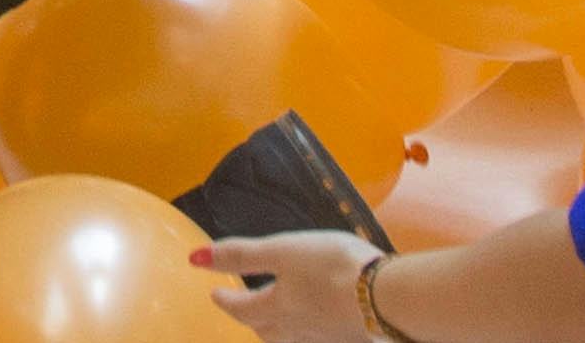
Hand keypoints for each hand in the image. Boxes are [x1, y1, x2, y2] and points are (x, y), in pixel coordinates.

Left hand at [188, 234, 378, 337]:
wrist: (389, 298)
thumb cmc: (333, 268)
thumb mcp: (282, 251)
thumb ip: (242, 255)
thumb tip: (195, 259)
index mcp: (279, 307)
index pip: (242, 309)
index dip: (226, 300)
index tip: (215, 293)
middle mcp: (300, 329)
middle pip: (267, 331)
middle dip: (251, 320)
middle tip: (243, 309)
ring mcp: (327, 337)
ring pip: (294, 338)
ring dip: (279, 330)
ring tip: (278, 320)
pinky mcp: (350, 337)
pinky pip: (321, 338)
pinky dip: (311, 331)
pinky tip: (320, 323)